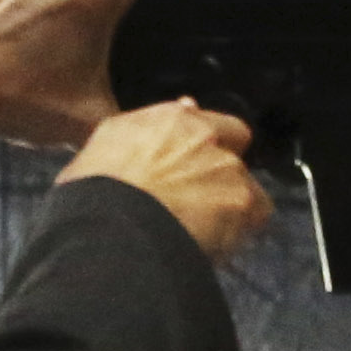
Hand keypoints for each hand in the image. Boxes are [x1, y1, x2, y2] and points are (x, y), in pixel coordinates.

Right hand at [67, 100, 273, 263]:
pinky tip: (223, 242)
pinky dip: (244, 226)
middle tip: (200, 196)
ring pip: (244, 179)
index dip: (198, 139)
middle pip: (230, 142)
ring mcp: (227, 165)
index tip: (187, 161)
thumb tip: (183, 108)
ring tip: (206, 230)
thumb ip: (137, 132)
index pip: (195, 117)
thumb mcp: (101, 150)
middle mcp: (203, 134)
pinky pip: (258, 211)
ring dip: (230, 199)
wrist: (113, 227)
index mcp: (164, 120)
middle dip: (221, 164)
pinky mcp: (244, 199)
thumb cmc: (93, 193)